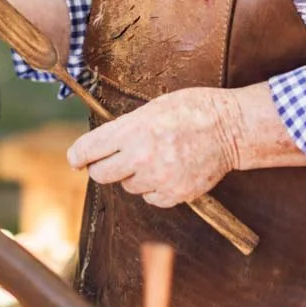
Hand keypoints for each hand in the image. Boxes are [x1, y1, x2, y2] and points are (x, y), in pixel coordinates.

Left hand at [66, 88, 240, 204]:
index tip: (75, 159)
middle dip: (101, 167)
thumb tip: (102, 143)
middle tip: (109, 161)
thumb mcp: (152, 108)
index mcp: (133, 130)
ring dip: (133, 176)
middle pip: (102, 174)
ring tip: (154, 158)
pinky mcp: (175, 195)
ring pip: (128, 186)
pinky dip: (154, 188)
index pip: (90, 149)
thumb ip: (125, 127)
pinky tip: (167, 171)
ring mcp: (159, 178)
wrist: (230, 128)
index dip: (78, 156)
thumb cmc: (192, 110)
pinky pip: (150, 198)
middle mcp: (142, 156)